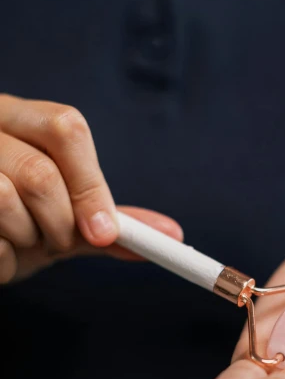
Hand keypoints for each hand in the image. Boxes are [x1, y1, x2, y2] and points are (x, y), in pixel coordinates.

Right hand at [0, 94, 181, 282]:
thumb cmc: (15, 224)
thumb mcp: (64, 217)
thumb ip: (111, 221)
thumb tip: (172, 236)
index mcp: (16, 118)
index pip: (66, 127)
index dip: (91, 185)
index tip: (103, 233)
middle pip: (40, 172)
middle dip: (60, 223)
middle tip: (54, 241)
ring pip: (4, 199)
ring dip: (23, 240)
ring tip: (16, 241)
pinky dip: (0, 260)